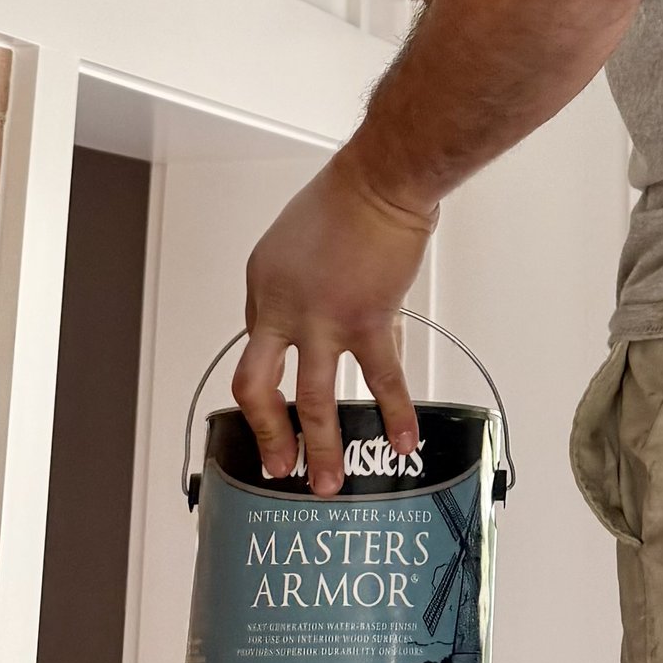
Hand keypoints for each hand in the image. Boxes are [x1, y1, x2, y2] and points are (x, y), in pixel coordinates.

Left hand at [236, 144, 434, 493]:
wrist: (383, 179)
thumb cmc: (347, 198)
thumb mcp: (298, 240)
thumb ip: (303, 288)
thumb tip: (326, 329)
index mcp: (262, 286)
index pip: (259, 347)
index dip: (274, 378)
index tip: (282, 404)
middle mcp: (282, 307)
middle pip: (258, 387)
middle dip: (268, 434)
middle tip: (278, 469)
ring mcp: (323, 319)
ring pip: (314, 400)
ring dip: (322, 447)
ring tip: (328, 483)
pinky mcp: (367, 320)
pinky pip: (381, 379)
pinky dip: (394, 414)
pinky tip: (404, 443)